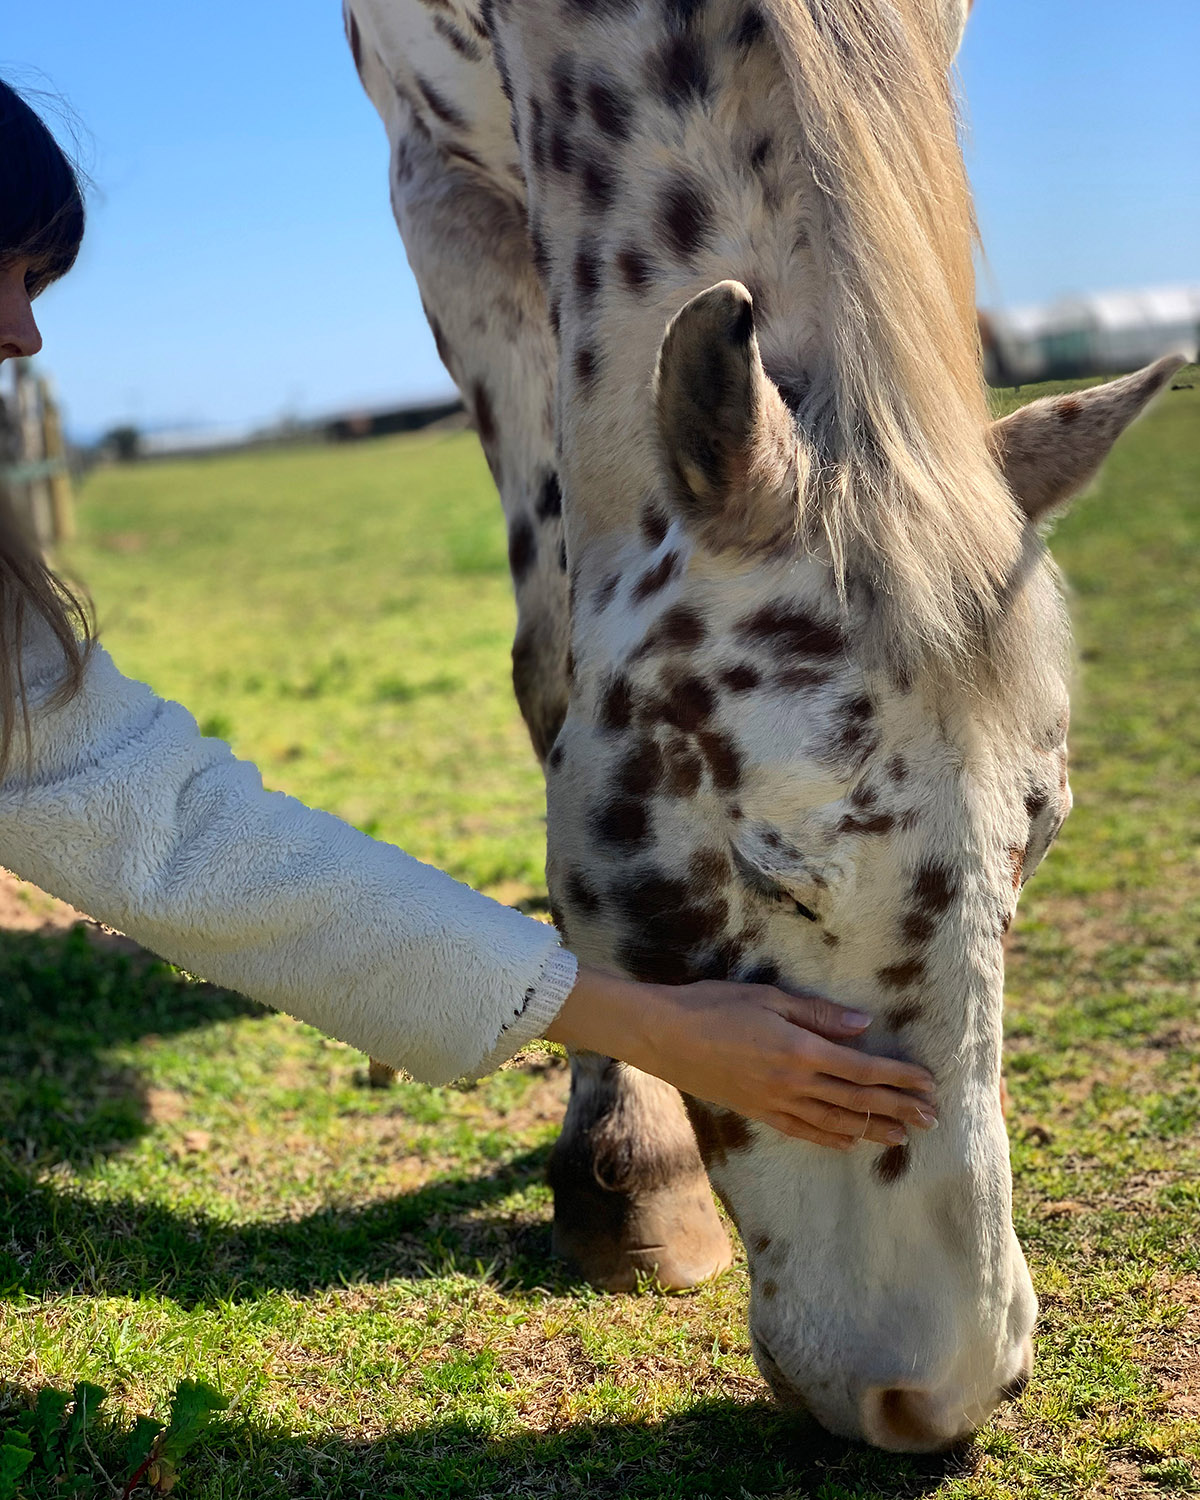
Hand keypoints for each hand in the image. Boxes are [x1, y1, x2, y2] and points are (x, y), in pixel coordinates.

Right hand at [544, 967, 937, 1149]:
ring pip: (836, 1122)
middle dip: (899, 1108)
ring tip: (904, 1136)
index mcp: (800, 1049)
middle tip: (932, 1118)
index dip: (900, 1078)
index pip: (864, 1068)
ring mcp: (775, 1102)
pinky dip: (832, 1139)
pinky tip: (851, 1142)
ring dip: (874, 1129)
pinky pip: (803, 1131)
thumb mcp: (769, 998)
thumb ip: (819, 1015)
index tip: (928, 1084)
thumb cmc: (714, 1005)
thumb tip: (864, 1026)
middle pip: (858, 1100)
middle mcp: (793, 1082)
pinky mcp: (758, 1112)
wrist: (665, 1036)